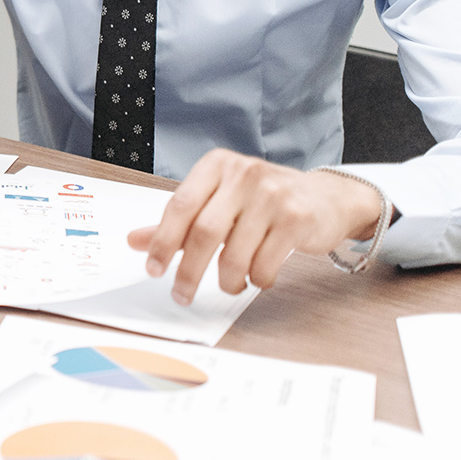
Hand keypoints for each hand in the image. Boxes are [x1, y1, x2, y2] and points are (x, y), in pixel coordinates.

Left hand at [128, 150, 386, 303]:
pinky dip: (256, 279)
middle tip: (181, 294)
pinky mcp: (297, 218)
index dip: (163, 242)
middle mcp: (244, 174)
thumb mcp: (218, 202)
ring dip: (227, 280)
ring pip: (235, 254)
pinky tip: (258, 276)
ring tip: (230, 285)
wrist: (327, 199)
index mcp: (216, 165)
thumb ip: (179, 221)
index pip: (179, 205)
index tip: (154, 270)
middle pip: (204, 233)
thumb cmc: (263, 201)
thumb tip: (134, 241)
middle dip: (189, 271)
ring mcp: (273, 194)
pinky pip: (264, 263)